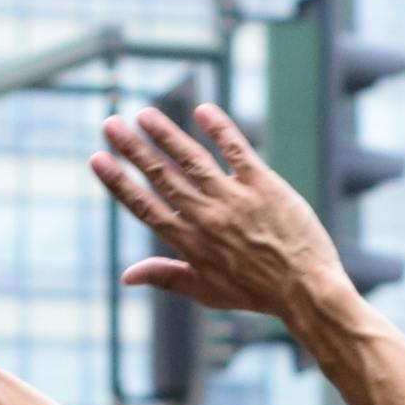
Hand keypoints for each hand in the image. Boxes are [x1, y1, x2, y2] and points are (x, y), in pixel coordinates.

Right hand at [94, 103, 346, 326]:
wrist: (306, 290)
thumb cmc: (257, 293)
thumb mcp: (207, 292)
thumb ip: (166, 277)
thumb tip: (126, 276)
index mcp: (189, 243)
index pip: (144, 207)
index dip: (118, 182)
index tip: (97, 159)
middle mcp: (207, 217)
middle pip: (162, 177)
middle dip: (133, 149)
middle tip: (111, 124)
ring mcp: (235, 199)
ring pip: (192, 160)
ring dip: (166, 134)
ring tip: (145, 114)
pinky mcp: (264, 185)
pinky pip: (237, 151)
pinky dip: (220, 130)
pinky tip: (202, 111)